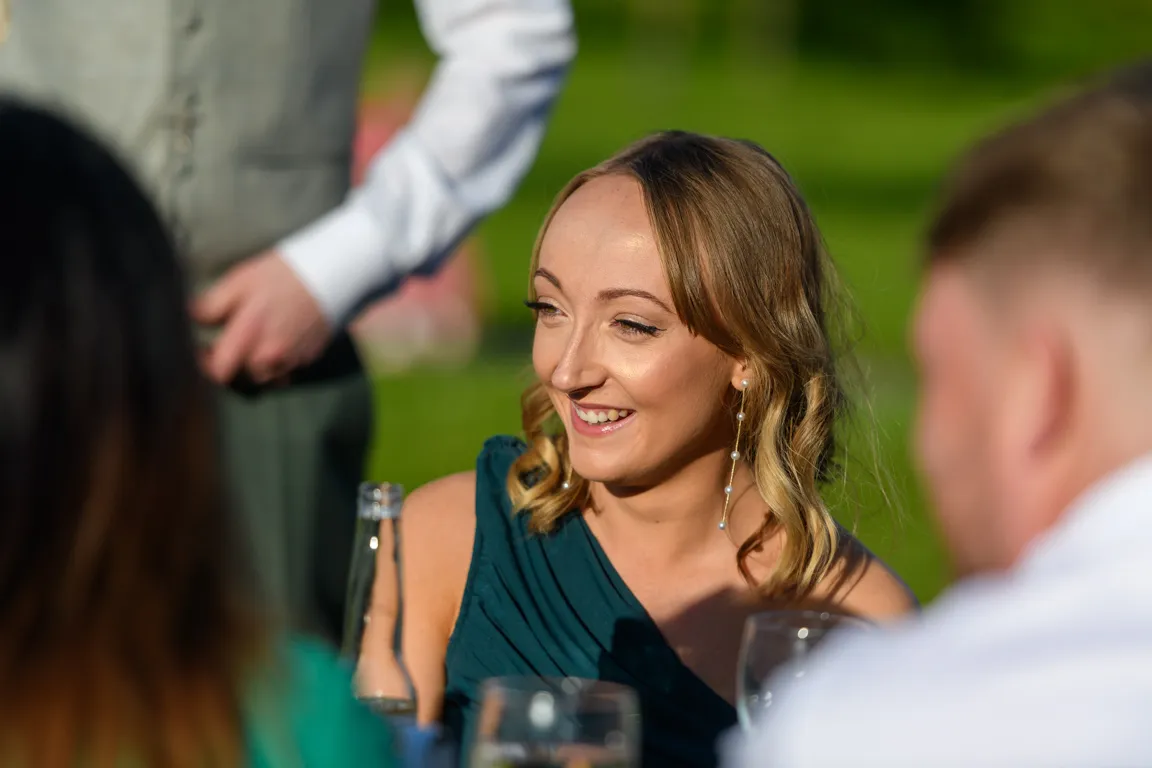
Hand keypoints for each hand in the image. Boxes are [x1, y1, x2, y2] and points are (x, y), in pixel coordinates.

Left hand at [192, 251, 332, 384]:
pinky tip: (277, 342)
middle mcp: (270, 356)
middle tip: (228, 344)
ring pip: (265, 377)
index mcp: (249, 337)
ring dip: (255, 367)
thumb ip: (212, 305)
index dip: (207, 364)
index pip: (220, 372)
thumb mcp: (240, 280)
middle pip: (242, 378)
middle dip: (232, 364)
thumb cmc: (281, 275)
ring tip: (253, 345)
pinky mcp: (309, 358)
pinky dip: (277, 363)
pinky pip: (286, 370)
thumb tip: (192, 318)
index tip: (204, 349)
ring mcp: (292, 360)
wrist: (332, 273)